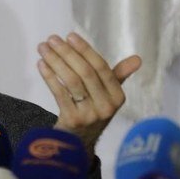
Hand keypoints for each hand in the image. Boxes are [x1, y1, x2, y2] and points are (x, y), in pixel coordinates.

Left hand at [36, 32, 140, 157]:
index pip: (101, 68)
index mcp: (118, 96)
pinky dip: (49, 77)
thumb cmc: (92, 111)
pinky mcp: (72, 120)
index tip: (70, 36)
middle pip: (85, 72)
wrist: (78, 143)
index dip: (85, 50)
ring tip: (43, 48)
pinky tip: (41, 65)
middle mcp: (106, 106)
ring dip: (55, 62)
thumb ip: (118, 76)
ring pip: (71, 81)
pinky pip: (59, 93)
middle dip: (67, 53)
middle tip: (51, 39)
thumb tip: (138, 59)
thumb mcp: (108, 96)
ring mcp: (89, 114)